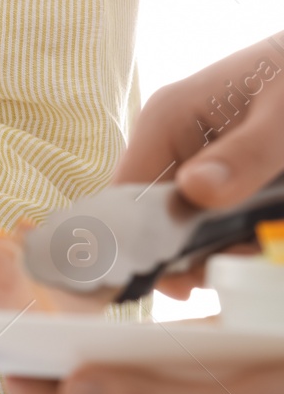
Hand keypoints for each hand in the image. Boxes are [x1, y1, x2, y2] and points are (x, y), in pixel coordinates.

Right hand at [115, 32, 283, 298]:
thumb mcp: (282, 115)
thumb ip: (246, 154)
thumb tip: (195, 190)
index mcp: (163, 121)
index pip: (125, 199)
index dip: (145, 244)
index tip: (187, 279)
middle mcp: (164, 144)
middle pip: (152, 218)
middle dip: (189, 251)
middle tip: (234, 266)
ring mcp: (186, 158)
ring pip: (181, 223)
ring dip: (214, 247)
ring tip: (254, 249)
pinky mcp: (211, 171)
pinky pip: (206, 215)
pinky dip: (229, 234)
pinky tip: (255, 238)